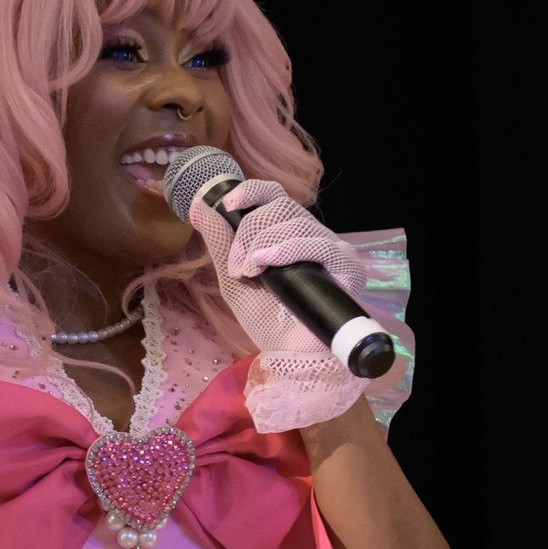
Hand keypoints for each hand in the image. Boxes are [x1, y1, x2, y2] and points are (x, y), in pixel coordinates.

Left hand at [212, 178, 367, 349]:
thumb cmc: (268, 321)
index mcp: (287, 235)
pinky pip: (319, 244)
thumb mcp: (234, 280)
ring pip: (296, 221)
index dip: (251, 192)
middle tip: (238, 264)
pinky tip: (267, 263)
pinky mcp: (348, 267)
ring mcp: (332, 250)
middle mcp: (312, 237)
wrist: (290, 357)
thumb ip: (220, 243)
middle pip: (282, 205)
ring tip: (251, 272)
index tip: (228, 205)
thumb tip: (200, 205)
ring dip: (263, 243)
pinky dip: (287, 249)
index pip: (275, 195)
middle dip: (250, 229)